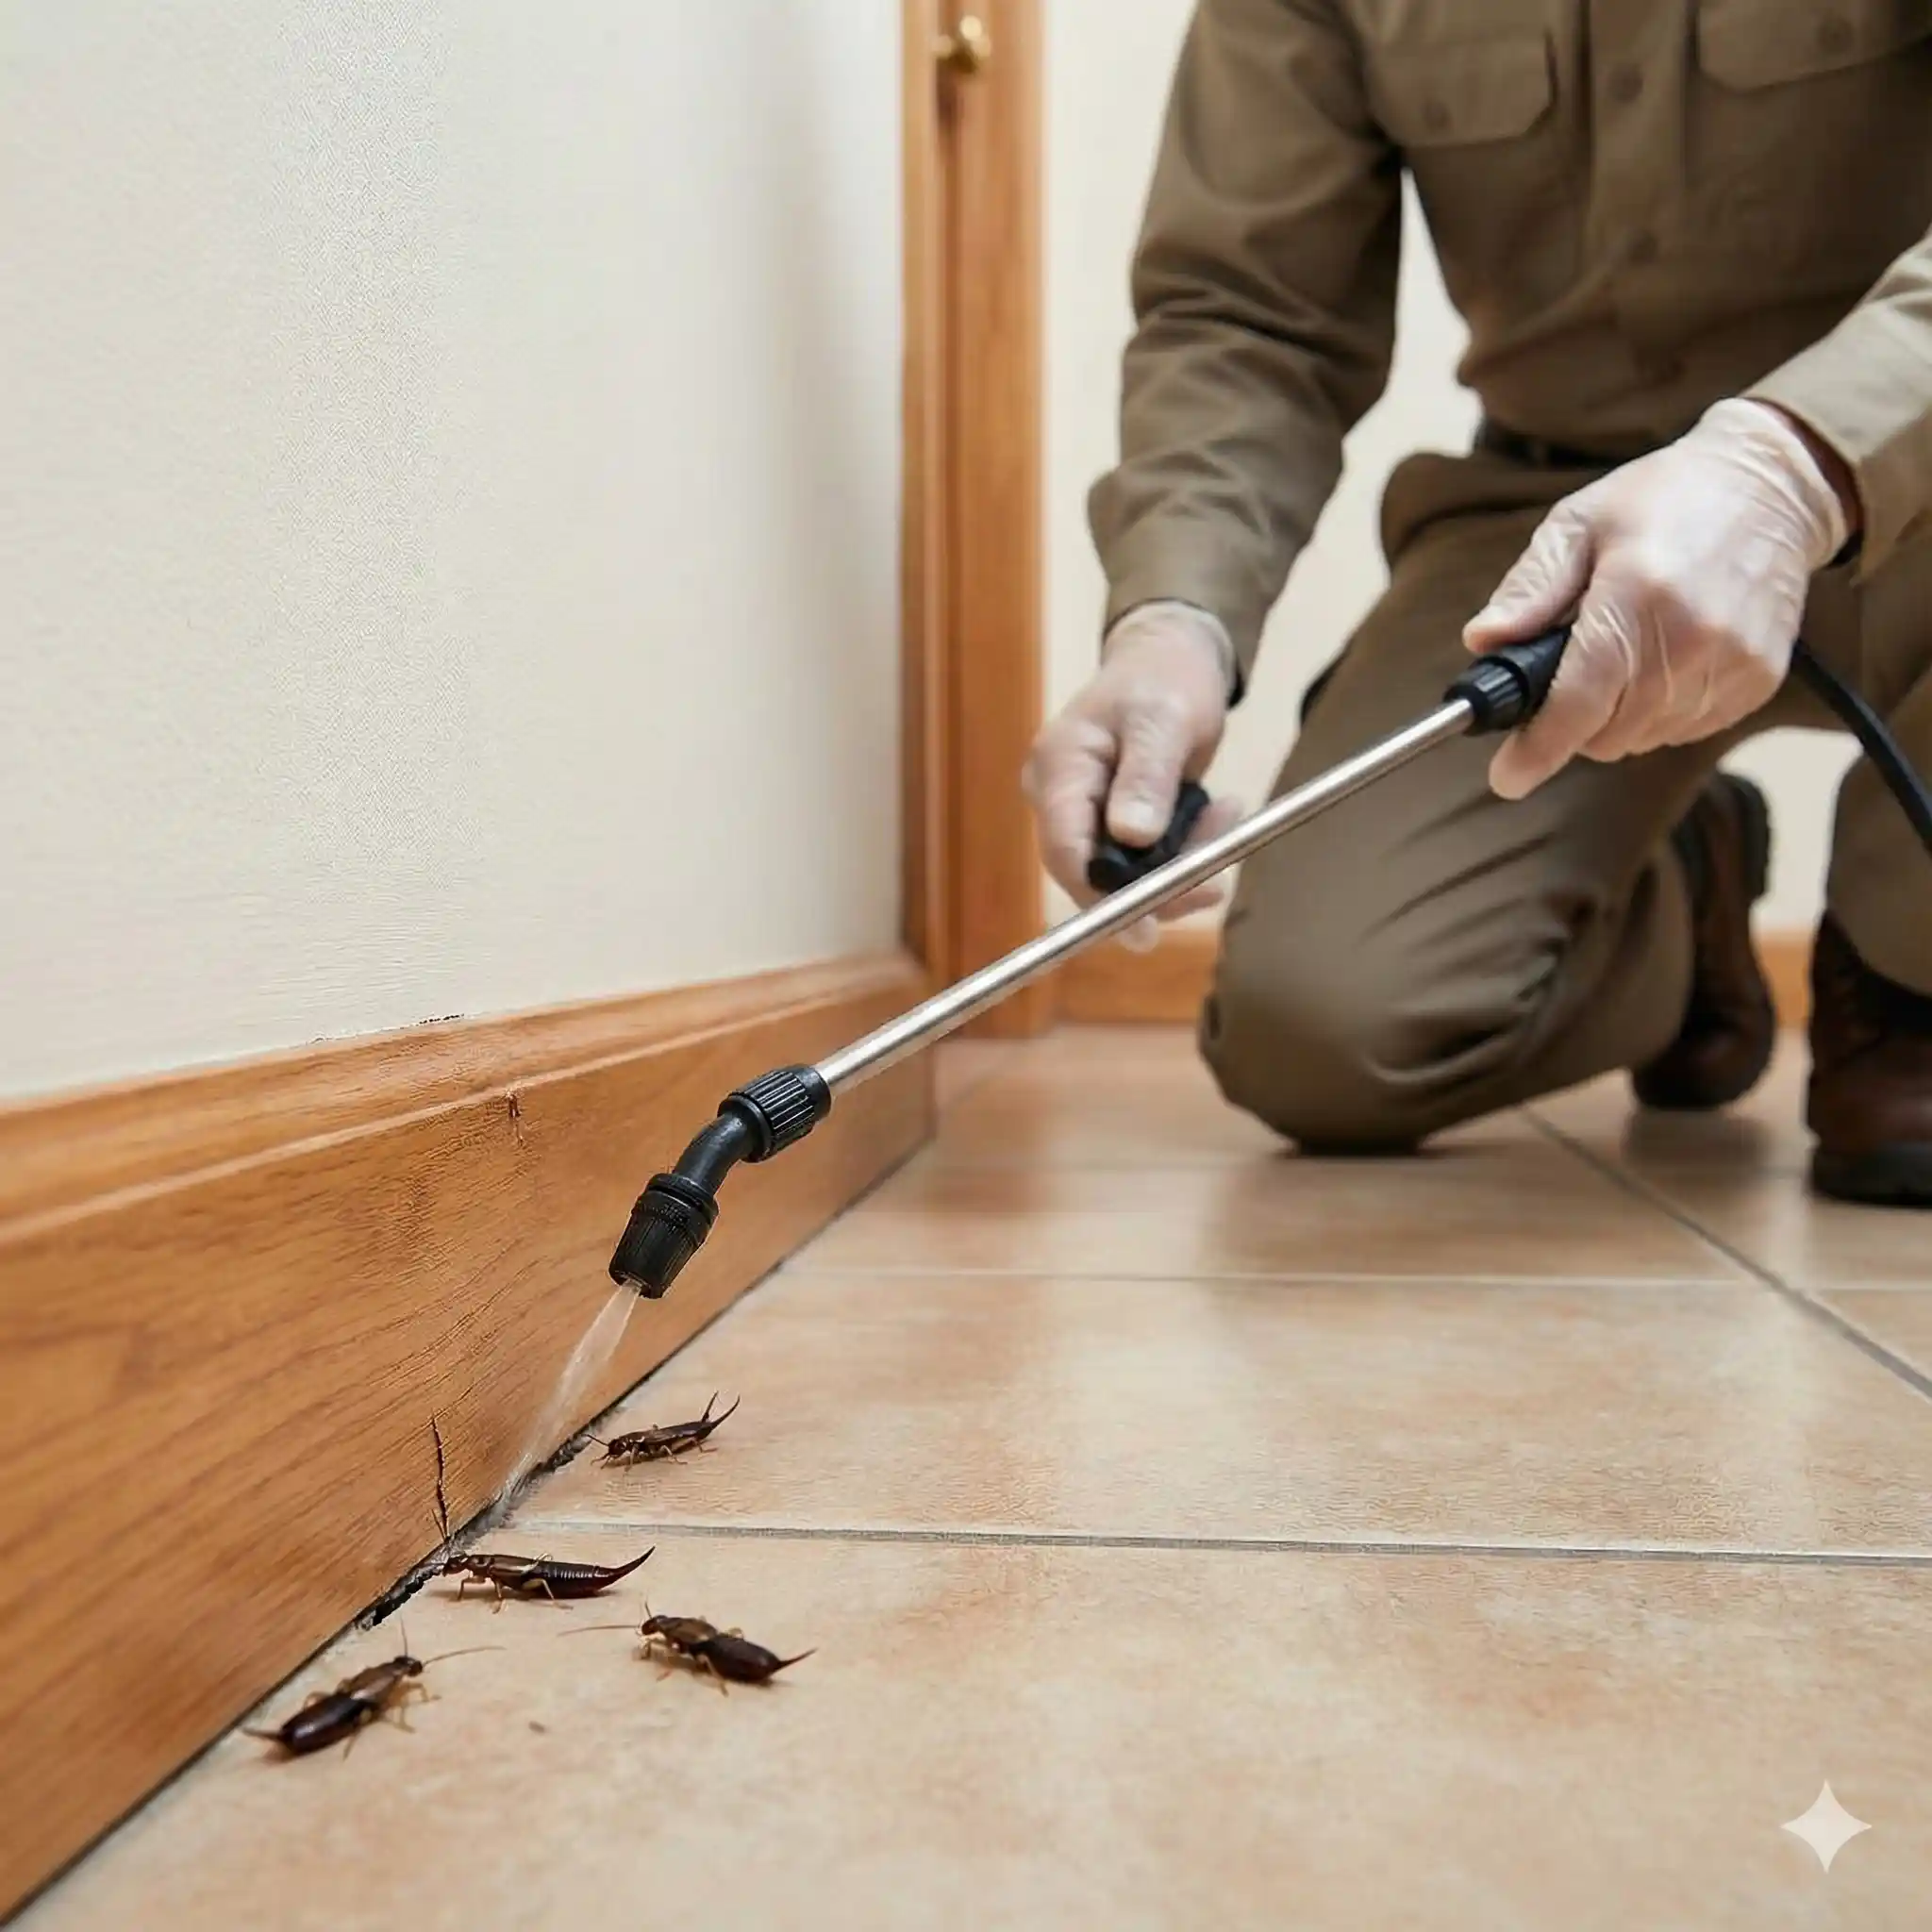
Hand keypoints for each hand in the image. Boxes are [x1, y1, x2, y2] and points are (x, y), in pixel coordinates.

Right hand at [1023, 601, 1241, 943]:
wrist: (1174, 658)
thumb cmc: (1166, 677)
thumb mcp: (1164, 718)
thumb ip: (1147, 775)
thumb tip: (1132, 836)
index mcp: (1058, 766)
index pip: (1064, 848)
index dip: (1098, 895)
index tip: (1144, 928)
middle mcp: (1060, 795)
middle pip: (1093, 873)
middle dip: (1157, 885)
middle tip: (1215, 883)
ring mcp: (1085, 812)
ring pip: (1124, 874)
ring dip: (1182, 865)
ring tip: (1228, 816)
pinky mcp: (1112, 823)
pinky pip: (1144, 860)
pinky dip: (1186, 851)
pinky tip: (1219, 815)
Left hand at [1464, 398, 1855, 798]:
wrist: (1771, 487)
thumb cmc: (1662, 500)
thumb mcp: (1578, 523)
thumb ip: (1529, 588)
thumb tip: (1483, 642)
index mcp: (1637, 596)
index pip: (1579, 700)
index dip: (1539, 748)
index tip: (1507, 777)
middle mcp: (1692, 638)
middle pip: (1606, 733)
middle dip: (1573, 720)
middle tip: (1570, 673)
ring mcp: (1732, 663)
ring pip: (1643, 738)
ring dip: (1617, 718)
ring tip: (1623, 655)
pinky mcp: (1758, 680)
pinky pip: (1685, 729)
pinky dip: (1660, 712)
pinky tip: (1663, 661)